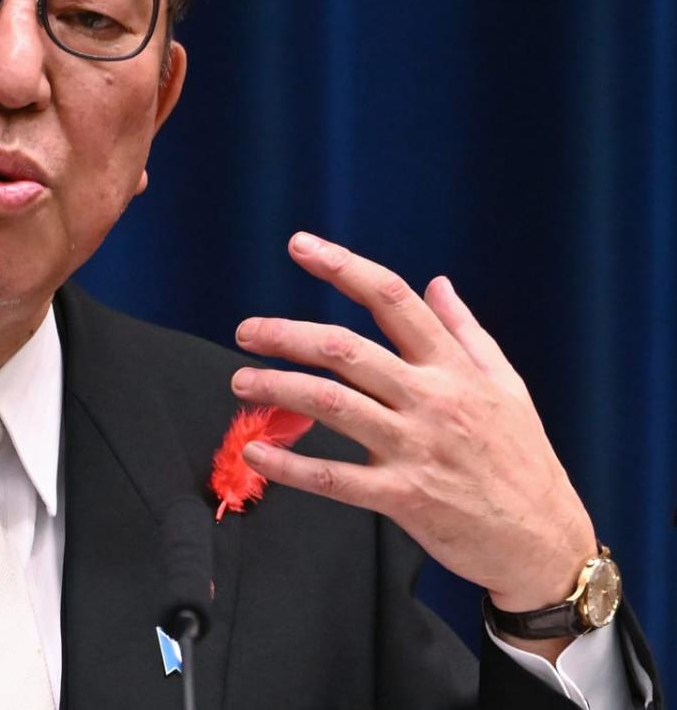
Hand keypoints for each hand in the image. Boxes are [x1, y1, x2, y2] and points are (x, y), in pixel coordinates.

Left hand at [230, 233, 596, 633]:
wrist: (545, 543)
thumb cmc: (523, 460)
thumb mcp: (507, 385)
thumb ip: (466, 332)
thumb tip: (437, 282)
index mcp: (453, 367)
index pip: (391, 297)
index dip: (342, 266)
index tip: (300, 246)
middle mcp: (431, 398)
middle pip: (344, 349)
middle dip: (285, 335)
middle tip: (245, 332)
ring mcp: (415, 447)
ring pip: (330, 405)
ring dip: (277, 388)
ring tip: (241, 383)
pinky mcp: (404, 497)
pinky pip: (334, 477)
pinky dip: (290, 465)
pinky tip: (256, 451)